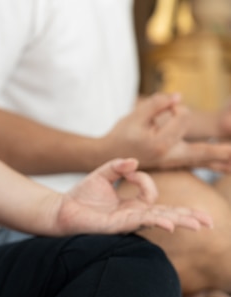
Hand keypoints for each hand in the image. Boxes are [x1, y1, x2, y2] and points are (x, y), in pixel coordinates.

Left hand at [56, 158, 212, 234]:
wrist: (60, 210)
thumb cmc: (80, 195)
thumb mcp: (102, 174)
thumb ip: (118, 166)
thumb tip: (133, 162)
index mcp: (132, 206)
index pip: (151, 193)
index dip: (144, 179)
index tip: (128, 170)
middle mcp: (133, 216)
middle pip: (167, 215)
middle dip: (188, 217)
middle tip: (209, 222)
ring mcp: (127, 223)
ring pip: (159, 221)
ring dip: (180, 221)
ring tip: (200, 225)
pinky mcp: (117, 227)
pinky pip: (140, 223)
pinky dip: (157, 222)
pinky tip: (170, 224)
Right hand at [103, 93, 230, 171]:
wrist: (109, 157)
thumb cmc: (121, 135)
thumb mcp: (135, 115)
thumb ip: (157, 103)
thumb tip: (179, 97)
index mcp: (159, 144)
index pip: (183, 118)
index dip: (177, 106)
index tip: (167, 106)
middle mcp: (170, 157)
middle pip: (203, 151)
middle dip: (223, 151)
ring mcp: (174, 163)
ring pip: (204, 160)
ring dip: (223, 160)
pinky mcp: (176, 163)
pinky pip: (200, 164)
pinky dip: (216, 163)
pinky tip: (229, 167)